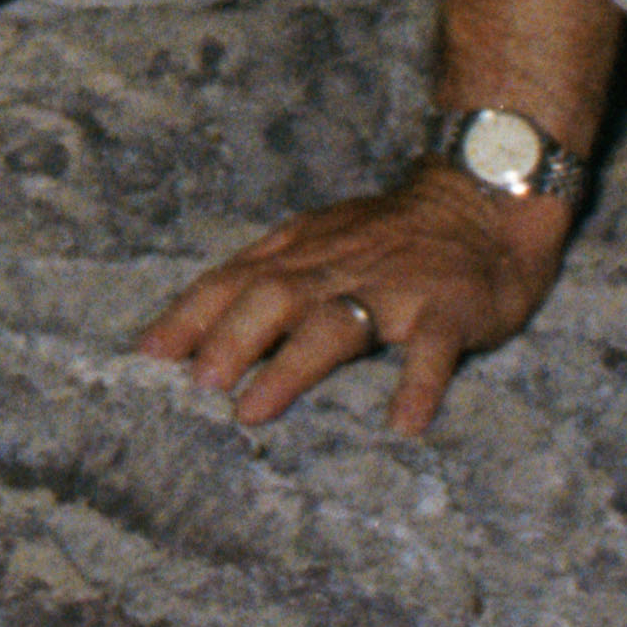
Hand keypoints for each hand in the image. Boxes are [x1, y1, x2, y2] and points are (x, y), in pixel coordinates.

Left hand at [133, 169, 567, 436]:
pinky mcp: (448, 309)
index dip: (189, 316)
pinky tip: (404, 424)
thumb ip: (266, 279)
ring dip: (290, 365)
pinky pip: (430, 349)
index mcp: (300, 251)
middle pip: (272, 297)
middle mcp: (338, 266)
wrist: (481, 202)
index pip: (232, 279)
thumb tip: (200, 330)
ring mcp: (393, 287)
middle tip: (194, 384)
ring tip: (254, 409)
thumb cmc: (389, 237)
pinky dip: (417, 385)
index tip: (145, 354)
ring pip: (334, 323)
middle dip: (229, 338)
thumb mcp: (319, 243)